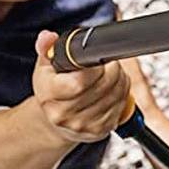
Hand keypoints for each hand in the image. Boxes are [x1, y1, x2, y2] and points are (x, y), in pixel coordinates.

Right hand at [30, 30, 130, 144]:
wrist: (55, 120)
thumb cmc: (52, 88)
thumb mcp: (45, 66)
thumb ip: (47, 48)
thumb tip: (48, 37)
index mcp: (49, 95)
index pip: (80, 82)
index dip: (95, 68)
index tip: (97, 60)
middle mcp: (63, 114)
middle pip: (103, 86)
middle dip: (112, 69)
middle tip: (108, 63)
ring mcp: (82, 125)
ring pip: (116, 95)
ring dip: (120, 80)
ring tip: (111, 73)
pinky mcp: (99, 131)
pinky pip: (121, 106)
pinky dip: (122, 93)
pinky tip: (113, 88)